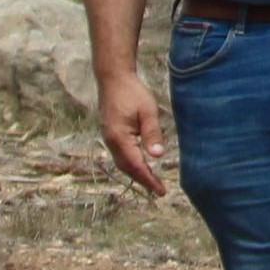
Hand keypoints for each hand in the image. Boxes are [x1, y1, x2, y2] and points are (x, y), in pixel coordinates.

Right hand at [96, 68, 168, 197]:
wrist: (113, 78)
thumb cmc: (132, 92)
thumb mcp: (148, 112)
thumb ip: (152, 134)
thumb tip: (158, 156)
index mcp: (119, 137)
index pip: (136, 165)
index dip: (149, 180)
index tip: (161, 191)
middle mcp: (111, 141)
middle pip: (127, 168)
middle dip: (143, 181)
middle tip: (159, 190)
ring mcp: (108, 138)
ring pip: (122, 163)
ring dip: (136, 173)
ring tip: (152, 182)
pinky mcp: (110, 134)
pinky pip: (120, 155)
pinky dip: (131, 164)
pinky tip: (141, 165)